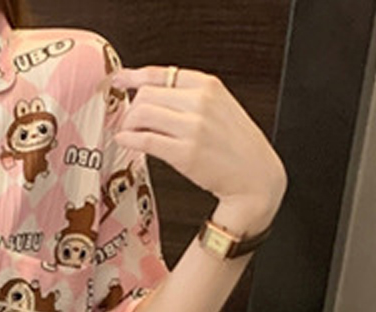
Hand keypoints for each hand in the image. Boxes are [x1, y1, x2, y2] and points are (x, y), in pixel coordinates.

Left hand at [108, 66, 287, 230]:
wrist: (254, 174)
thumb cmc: (234, 144)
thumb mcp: (218, 106)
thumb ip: (189, 96)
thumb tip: (150, 93)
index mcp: (208, 85)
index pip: (162, 73)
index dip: (134, 76)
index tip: (120, 80)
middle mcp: (200, 102)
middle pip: (146, 94)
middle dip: (131, 108)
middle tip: (128, 121)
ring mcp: (193, 127)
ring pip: (142, 113)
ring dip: (127, 125)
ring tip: (128, 134)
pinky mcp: (185, 153)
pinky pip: (145, 140)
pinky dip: (128, 139)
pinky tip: (125, 141)